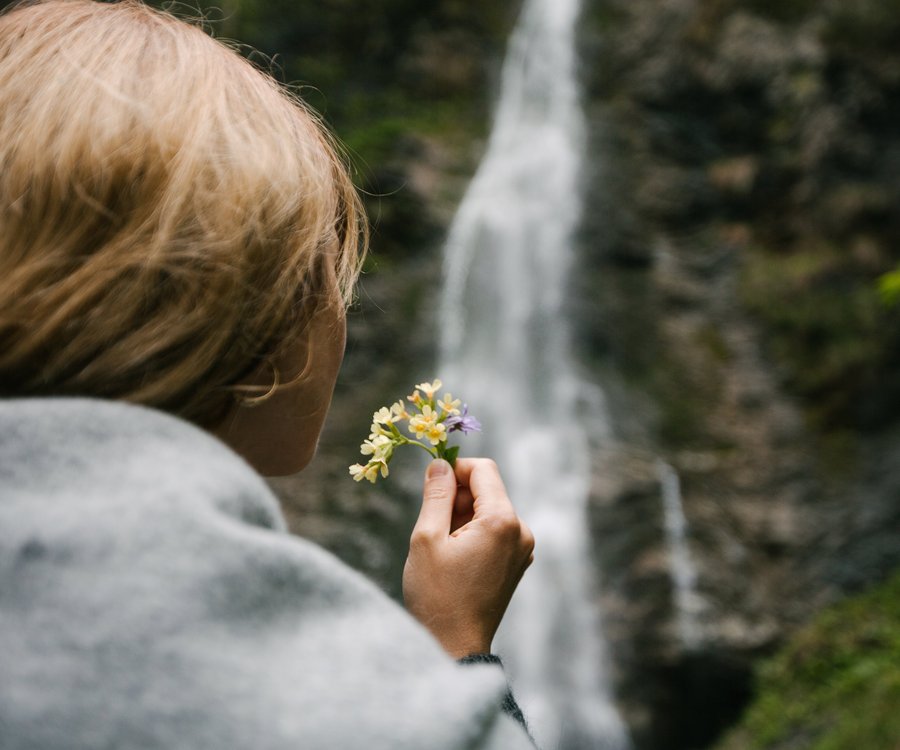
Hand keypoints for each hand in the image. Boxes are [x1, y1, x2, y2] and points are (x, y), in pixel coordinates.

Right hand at [402, 458, 534, 658]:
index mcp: (502, 521)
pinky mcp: (517, 563)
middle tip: (432, 522)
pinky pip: (496, 531)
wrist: (454, 646)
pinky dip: (474, 532)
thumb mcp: (427, 538)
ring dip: (463, 515)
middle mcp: (521, 531)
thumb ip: (436, 494)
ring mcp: (523, 549)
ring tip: (442, 546)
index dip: (455, 468)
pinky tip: (455, 556)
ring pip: (490, 511)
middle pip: (488, 490)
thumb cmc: (436, 595)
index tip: (431, 483)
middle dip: (458, 496)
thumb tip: (440, 464)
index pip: (483, 470)